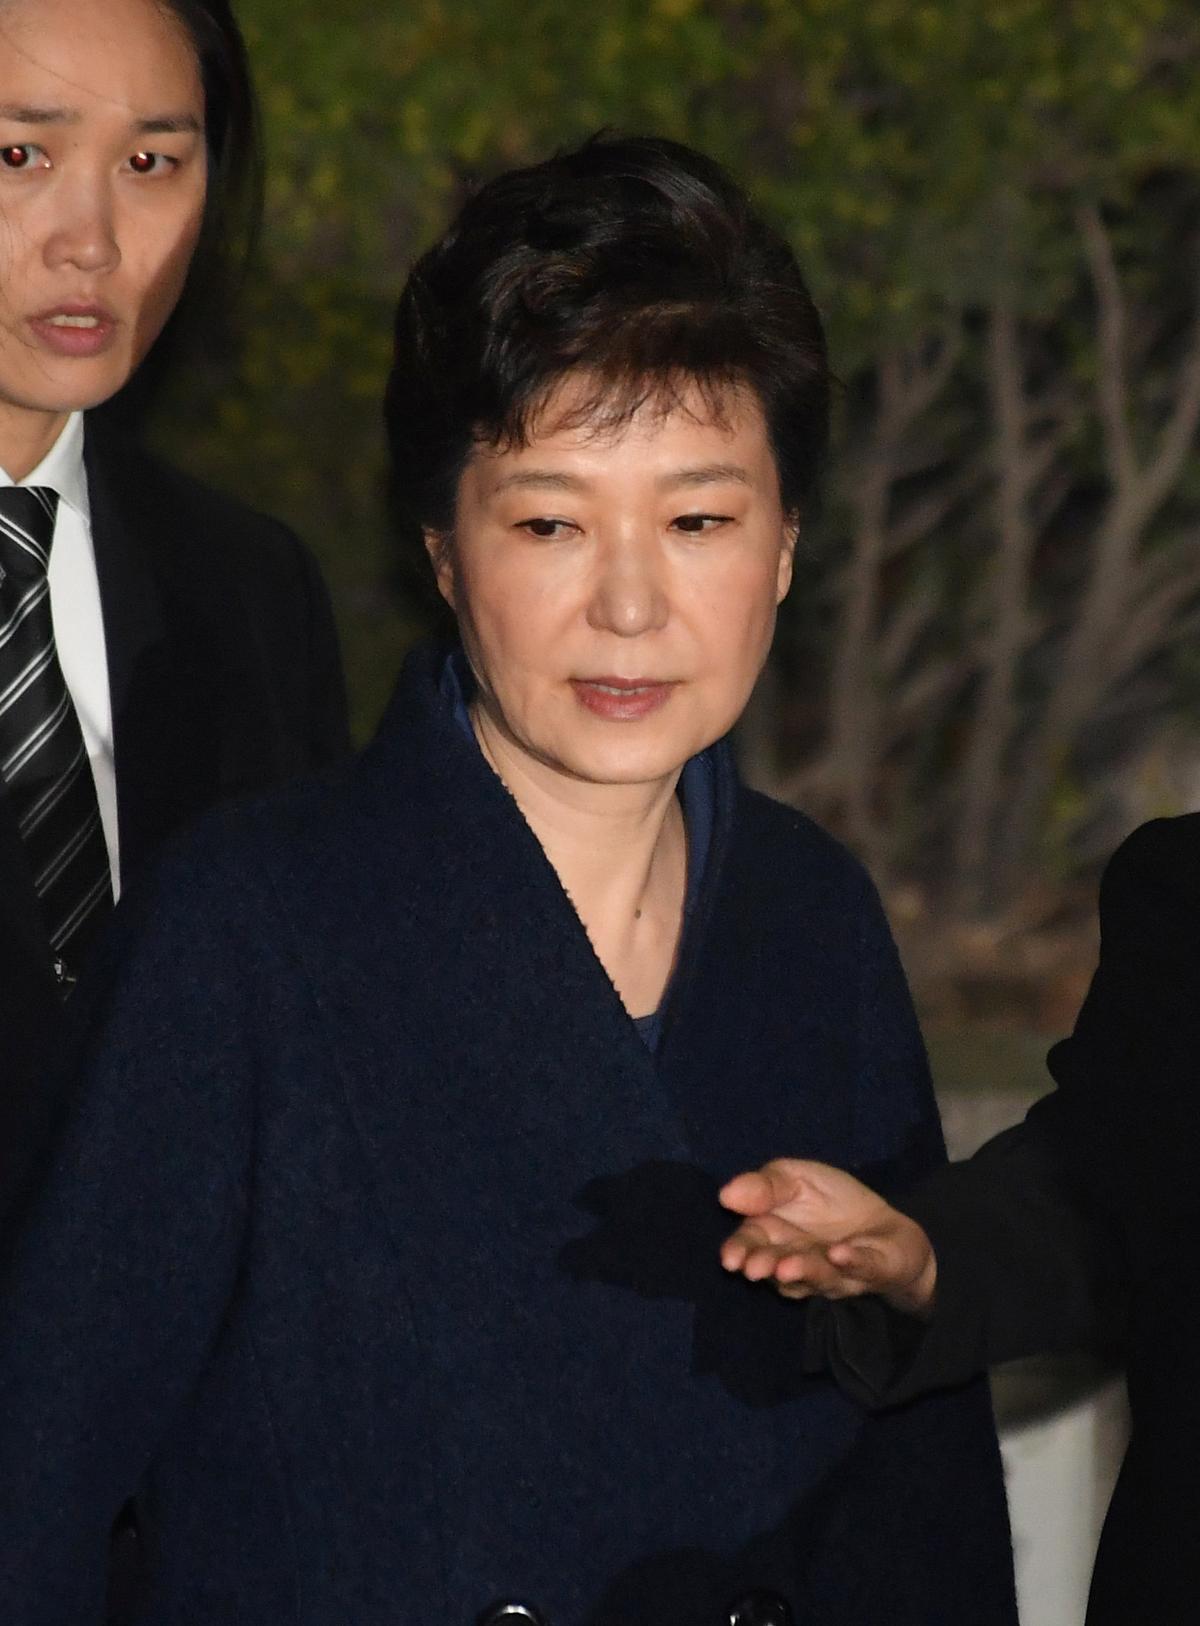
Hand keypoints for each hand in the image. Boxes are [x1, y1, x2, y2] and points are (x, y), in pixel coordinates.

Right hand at [718, 1159, 937, 1316]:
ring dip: (805, 1270)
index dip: (740, 1253)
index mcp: (776, 1239)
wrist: (886, 1225)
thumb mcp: (796, 1178)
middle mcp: (802, 1264)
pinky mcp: (875, 1269)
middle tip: (755, 1268)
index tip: (731, 1259)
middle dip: (768, 1267)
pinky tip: (839, 1253)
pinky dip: (852, 1262)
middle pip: (780, 1270)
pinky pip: (864, 1267)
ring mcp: (839, 1272)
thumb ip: (766, 1185)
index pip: (751, 1246)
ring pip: (820, 1276)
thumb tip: (726, 1194)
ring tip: (788, 1266)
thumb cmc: (832, 1201)